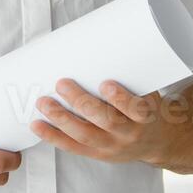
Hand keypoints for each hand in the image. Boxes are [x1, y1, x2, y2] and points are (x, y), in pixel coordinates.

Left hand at [28, 78, 174, 164]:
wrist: (156, 142)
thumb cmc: (147, 108)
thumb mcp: (148, 91)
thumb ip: (129, 74)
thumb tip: (102, 39)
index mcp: (146, 116)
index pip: (137, 109)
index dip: (121, 99)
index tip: (105, 83)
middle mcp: (129, 134)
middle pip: (106, 121)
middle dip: (81, 103)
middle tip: (62, 83)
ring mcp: (112, 146)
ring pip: (85, 135)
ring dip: (61, 119)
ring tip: (43, 103)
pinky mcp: (97, 154)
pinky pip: (73, 147)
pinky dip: (53, 136)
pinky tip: (37, 125)